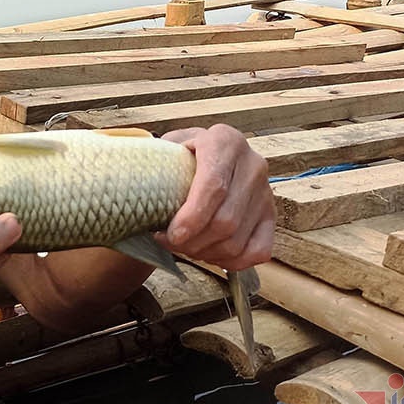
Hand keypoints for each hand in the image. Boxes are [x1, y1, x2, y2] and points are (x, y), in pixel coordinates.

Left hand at [157, 124, 273, 270]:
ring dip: (206, 254)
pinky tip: (208, 255)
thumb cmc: (181, 155)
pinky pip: (258, 251)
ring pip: (238, 241)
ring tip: (184, 248)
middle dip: (193, 241)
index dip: (192, 217)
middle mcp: (252, 164)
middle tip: (169, 243)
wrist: (207, 155)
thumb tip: (131, 184)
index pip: (213, 186)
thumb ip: (156, 162)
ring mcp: (266, 192)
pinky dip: (231, 262)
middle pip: (225, 220)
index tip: (171, 235)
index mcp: (225, 141)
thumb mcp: (168, 147)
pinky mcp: (272, 215)